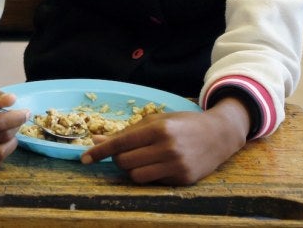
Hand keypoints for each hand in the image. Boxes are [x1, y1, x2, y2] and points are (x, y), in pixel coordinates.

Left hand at [81, 97, 249, 184]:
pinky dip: (149, 175)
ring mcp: (176, 166)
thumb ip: (127, 132)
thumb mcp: (156, 121)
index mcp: (158, 129)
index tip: (84, 158)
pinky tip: (157, 165)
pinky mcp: (183, 180)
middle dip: (117, 159)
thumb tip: (97, 141)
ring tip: (140, 159)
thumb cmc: (182, 124)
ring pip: (136, 176)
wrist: (218, 134)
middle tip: (122, 153)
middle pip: (125, 162)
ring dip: (131, 169)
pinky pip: (153, 182)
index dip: (99, 151)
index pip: (120, 143)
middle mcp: (167, 148)